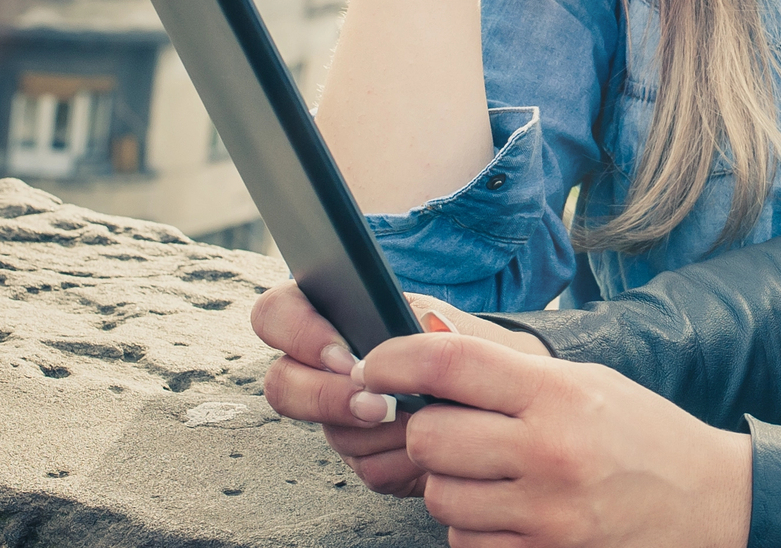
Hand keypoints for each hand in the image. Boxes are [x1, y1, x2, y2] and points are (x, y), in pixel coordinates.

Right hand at [251, 283, 550, 496]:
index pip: (277, 314)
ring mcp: (342, 415)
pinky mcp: (366, 455)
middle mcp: (328, 369)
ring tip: (418, 417)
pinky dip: (401, 459)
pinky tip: (426, 445)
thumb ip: (409, 329)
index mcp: (338, 318)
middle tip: (375, 403)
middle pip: (282, 383)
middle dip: (327, 398)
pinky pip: (365, 467)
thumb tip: (393, 341)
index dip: (297, 333)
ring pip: (329, 432)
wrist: (503, 394)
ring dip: (378, 431)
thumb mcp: (439, 321)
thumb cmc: (468, 344)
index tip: (343, 354)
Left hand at [358, 331, 752, 547]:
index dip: (394, 359)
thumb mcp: (585, 382)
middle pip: (429, 435)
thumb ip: (512, 373)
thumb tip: (426, 350)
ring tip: (489, 470)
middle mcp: (548, 451)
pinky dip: (474, 525)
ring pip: (439, 495)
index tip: (374, 366)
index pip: (449, 363)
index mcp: (559, 393)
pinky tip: (510, 508)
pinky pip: (464, 541)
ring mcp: (544, 513)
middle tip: (453, 425)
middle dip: (427, 429)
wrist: (705, 500)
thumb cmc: (643, 433)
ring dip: (450, 481)